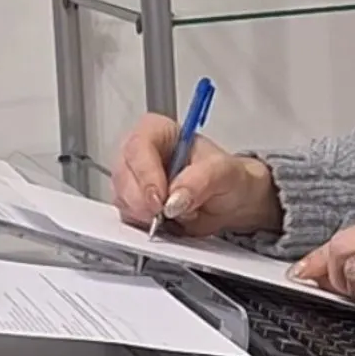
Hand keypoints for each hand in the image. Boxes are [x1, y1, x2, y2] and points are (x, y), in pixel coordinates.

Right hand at [112, 113, 283, 237]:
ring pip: (121, 196)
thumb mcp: (223, 172)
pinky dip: (141, 223)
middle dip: (140, 199)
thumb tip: (174, 199)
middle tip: (161, 214)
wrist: (233, 201)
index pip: (139, 145)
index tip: (159, 197)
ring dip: (141, 213)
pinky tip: (162, 222)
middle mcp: (142, 154)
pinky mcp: (135, 204)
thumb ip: (200, 180)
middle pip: (123, 172)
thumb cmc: (228, 177)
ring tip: (171, 216)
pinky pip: (127, 215)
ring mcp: (136, 179)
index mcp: (160, 132)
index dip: (145, 173)